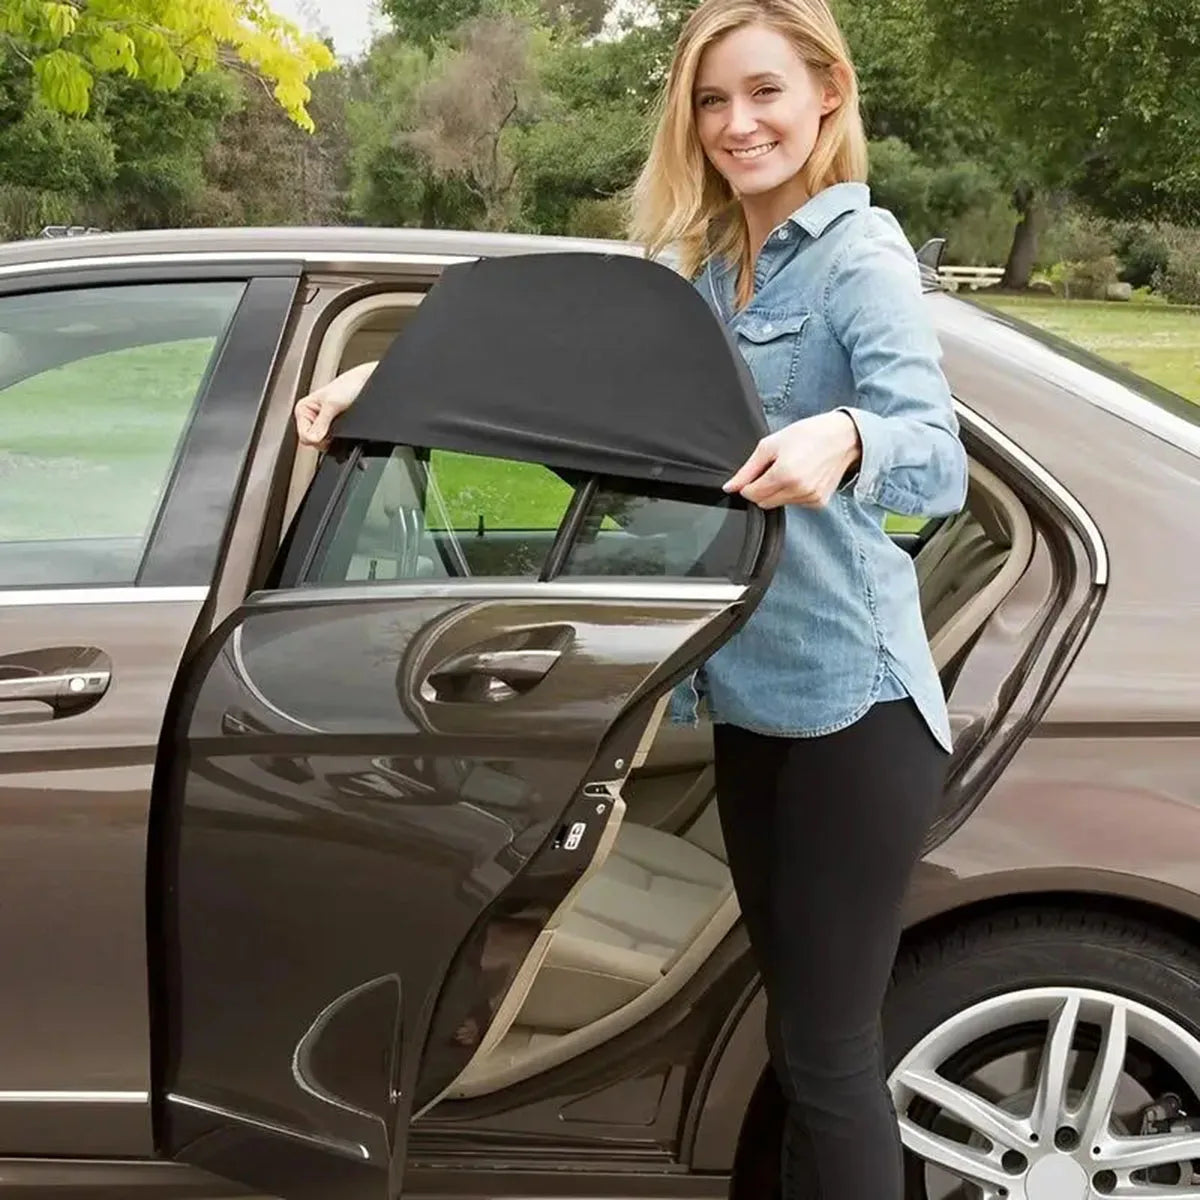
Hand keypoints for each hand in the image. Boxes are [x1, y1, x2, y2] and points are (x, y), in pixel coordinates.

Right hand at [293, 360, 377, 448]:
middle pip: (312, 442)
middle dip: (324, 439)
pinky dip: (338, 438)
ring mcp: (321, 423)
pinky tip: (343, 428)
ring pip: (321, 442)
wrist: (366, 382)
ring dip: (332, 438)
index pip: (304, 436)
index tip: (327, 432)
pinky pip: (331, 440)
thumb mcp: (332, 404)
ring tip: (340, 424)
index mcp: (303, 409)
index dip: (316, 438)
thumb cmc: (348, 386)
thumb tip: (313, 439)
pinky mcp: (332, 426)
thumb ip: (321, 423)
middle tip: (335, 427)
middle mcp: (310, 417)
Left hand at [723, 411, 860, 508]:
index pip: (751, 494)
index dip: (748, 484)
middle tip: (774, 468)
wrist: (842, 437)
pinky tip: (802, 477)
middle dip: (762, 488)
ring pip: (779, 504)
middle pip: (763, 502)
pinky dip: (793, 494)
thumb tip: (729, 487)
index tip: (756, 472)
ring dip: (778, 491)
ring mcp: (810, 498)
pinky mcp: (819, 502)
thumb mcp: (771, 445)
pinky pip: (795, 504)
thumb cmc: (807, 435)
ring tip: (790, 469)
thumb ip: (748, 470)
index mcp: (784, 475)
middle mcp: (798, 490)